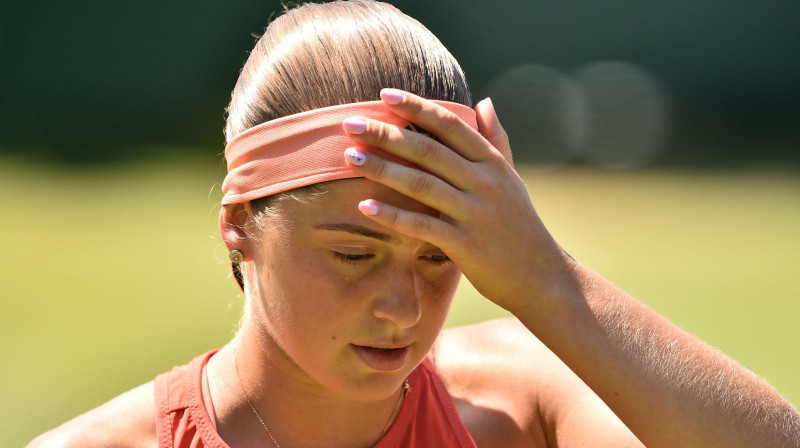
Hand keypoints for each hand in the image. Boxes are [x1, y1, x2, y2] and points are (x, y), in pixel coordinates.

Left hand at [341, 89, 573, 312]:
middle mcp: (485, 183)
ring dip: (383, 169)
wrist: (542, 277)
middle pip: (429, 151)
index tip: (385, 94)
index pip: (451, 125)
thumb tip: (484, 101)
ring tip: (349, 157)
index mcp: (492, 163)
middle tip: (350, 123)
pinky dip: (393, 216)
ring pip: (422, 185)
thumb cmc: (520, 225)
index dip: (417, 107)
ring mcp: (475, 214)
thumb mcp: (512, 178)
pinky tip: (365, 207)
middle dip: (387, 134)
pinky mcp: (466, 246)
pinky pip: (423, 227)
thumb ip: (496, 139)